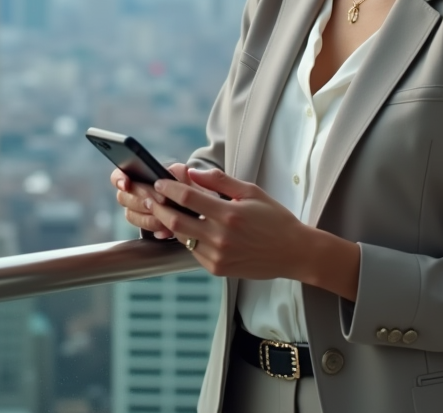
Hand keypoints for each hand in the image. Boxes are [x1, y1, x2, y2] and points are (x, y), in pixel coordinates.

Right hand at [111, 163, 193, 239]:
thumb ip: (179, 170)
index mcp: (135, 176)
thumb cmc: (180, 186)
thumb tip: (182, 171)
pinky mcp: (144, 224)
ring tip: (166, 216)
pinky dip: (155, 228)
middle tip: (162, 200)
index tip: (126, 184)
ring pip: (130, 215)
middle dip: (143, 199)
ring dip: (148, 216)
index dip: (119, 179)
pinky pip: (142, 228)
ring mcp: (135, 210)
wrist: (187, 206)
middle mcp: (131, 193)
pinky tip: (167, 229)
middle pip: (123, 197)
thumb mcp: (182, 175)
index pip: (117, 176)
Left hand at [143, 167, 313, 280]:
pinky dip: (186, 239)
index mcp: (229, 215)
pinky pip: (193, 252)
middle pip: (175, 221)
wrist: (293, 252)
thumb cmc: (274, 219)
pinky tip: (184, 228)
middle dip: (158, 206)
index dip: (169, 188)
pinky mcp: (217, 269)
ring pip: (181, 238)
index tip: (159, 181)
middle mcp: (220, 237)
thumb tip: (193, 172)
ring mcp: (217, 256)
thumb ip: (220, 181)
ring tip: (161, 210)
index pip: (188, 198)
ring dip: (168, 224)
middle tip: (149, 196)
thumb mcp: (251, 192)